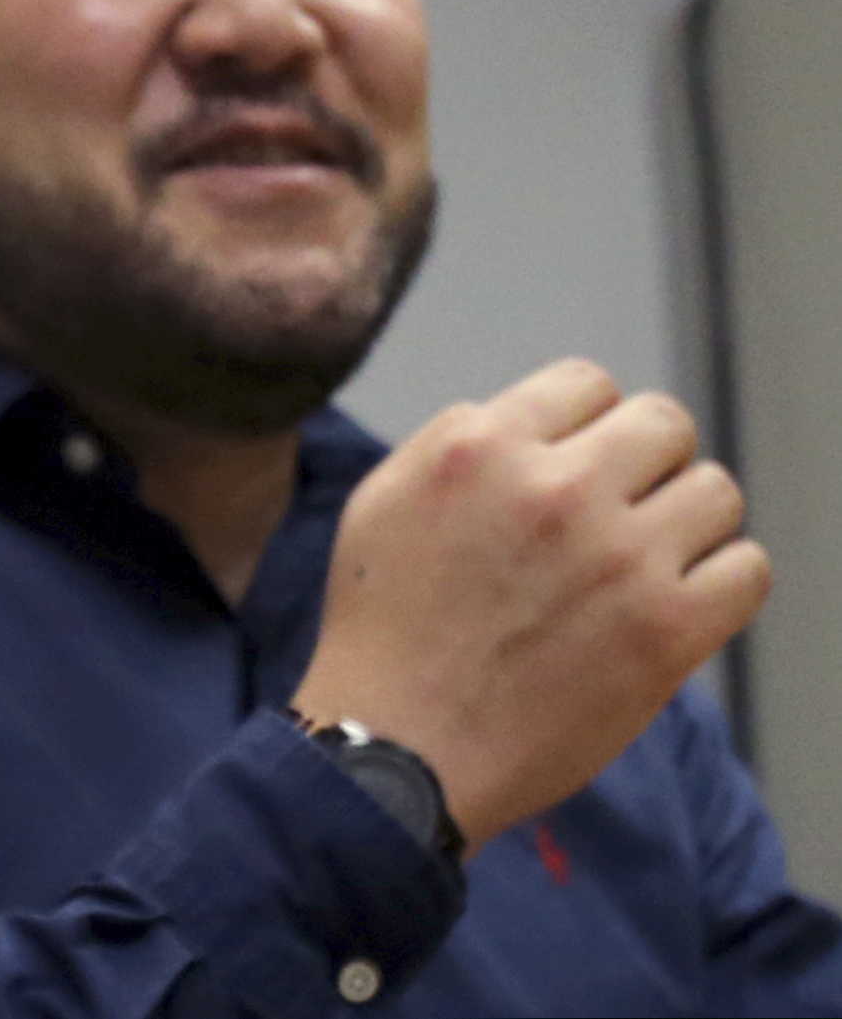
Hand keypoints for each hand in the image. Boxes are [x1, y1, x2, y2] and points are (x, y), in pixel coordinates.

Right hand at [290, 358, 767, 852]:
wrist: (400, 747)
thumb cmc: (384, 630)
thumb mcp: (385, 499)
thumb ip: (459, 441)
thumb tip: (537, 423)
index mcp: (480, 446)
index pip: (589, 384)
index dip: (587, 424)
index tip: (576, 468)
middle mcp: (554, 489)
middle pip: (665, 423)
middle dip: (648, 461)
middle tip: (621, 511)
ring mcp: (618, 559)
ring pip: (716, 490)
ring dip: (688, 521)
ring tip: (649, 561)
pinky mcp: (666, 631)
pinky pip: (748, 568)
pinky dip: (721, 582)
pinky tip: (676, 603)